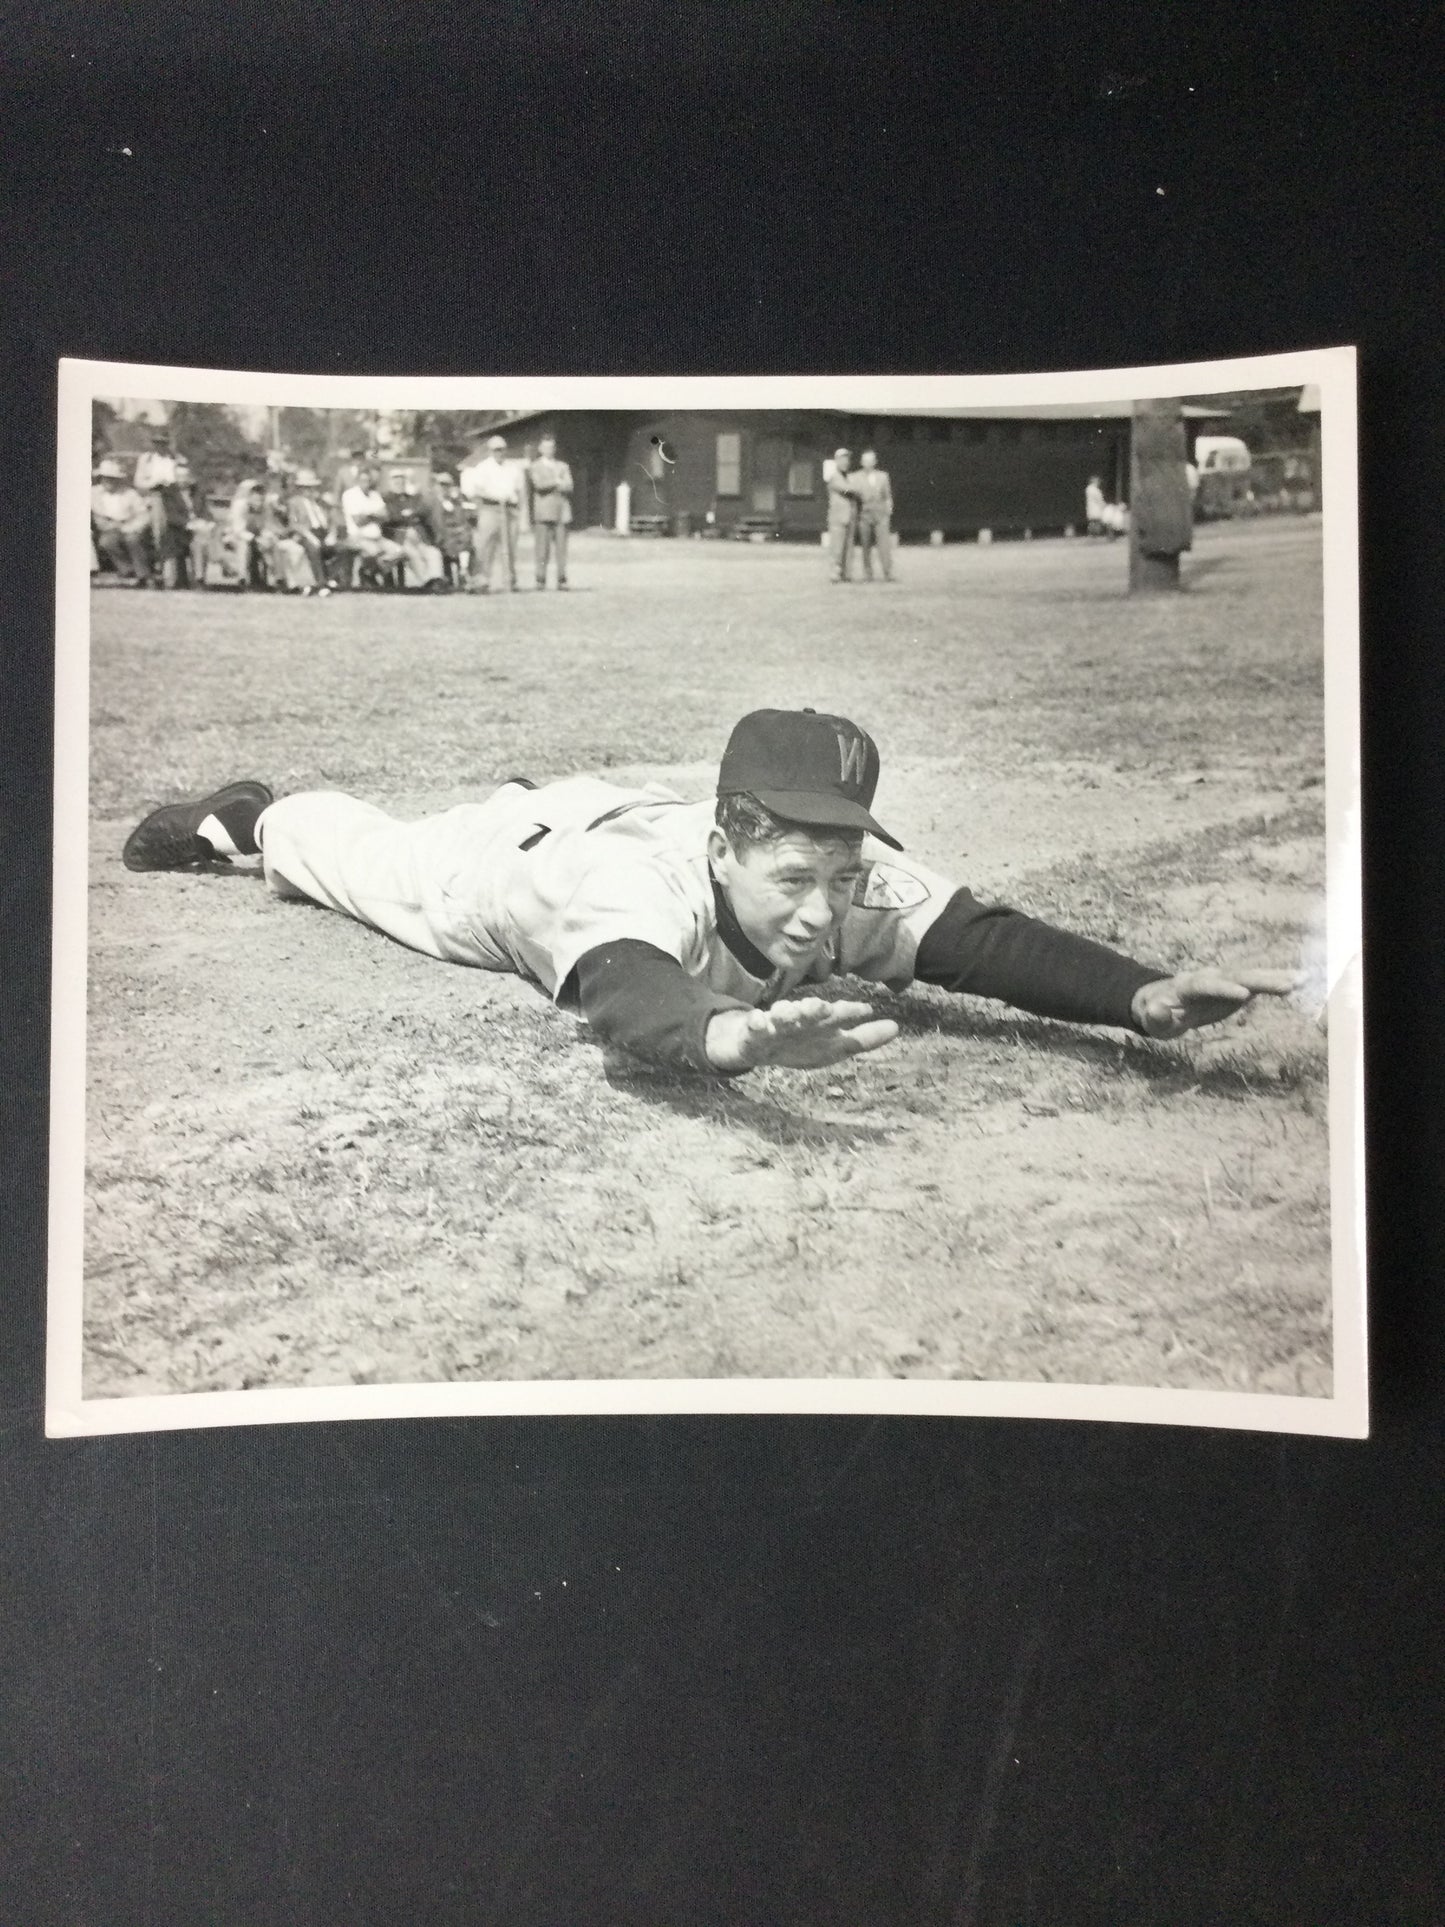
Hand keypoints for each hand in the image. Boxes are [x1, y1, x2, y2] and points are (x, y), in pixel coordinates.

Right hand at [706, 997, 899, 1072]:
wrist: (757, 1041)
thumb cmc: (802, 1040)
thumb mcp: (834, 1044)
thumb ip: (864, 1038)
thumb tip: (896, 1028)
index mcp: (820, 1023)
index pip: (839, 1017)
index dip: (850, 1013)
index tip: (866, 1009)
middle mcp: (800, 1019)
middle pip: (811, 1013)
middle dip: (817, 1009)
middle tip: (823, 1006)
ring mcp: (776, 1024)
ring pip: (782, 1016)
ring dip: (786, 1013)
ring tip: (790, 1011)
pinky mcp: (754, 1032)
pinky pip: (753, 1028)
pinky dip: (755, 1024)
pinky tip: (757, 1021)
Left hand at [1130, 966, 1301, 1038]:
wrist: (1164, 1001)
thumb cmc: (1157, 1014)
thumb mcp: (1153, 1020)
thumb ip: (1156, 1017)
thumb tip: (1156, 1011)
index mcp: (1187, 985)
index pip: (1206, 985)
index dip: (1223, 989)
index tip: (1243, 994)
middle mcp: (1209, 977)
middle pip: (1235, 977)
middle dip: (1260, 980)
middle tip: (1286, 984)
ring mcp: (1225, 980)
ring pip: (1250, 976)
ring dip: (1275, 977)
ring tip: (1300, 979)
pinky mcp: (1236, 987)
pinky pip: (1258, 983)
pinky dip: (1277, 981)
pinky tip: (1299, 981)